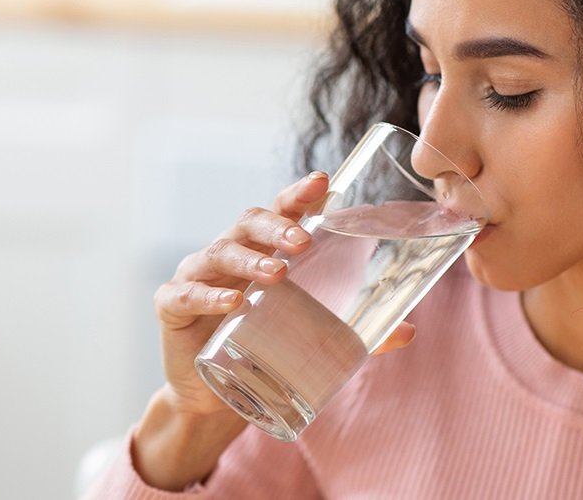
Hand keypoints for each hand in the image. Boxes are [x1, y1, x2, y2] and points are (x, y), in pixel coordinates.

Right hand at [151, 171, 415, 417]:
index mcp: (263, 250)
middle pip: (248, 223)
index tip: (322, 182)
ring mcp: (197, 275)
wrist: (214, 398)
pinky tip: (231, 302)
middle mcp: (229, 254)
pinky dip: (208, 295)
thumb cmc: (264, 349)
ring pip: (220, 253)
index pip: (281, 211)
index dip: (299, 194)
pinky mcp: (172, 305)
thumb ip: (359, 333)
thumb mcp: (311, 337)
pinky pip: (186, 293)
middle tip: (303, 240)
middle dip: (277, 225)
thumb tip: (410, 330)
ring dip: (249, 260)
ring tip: (277, 273)